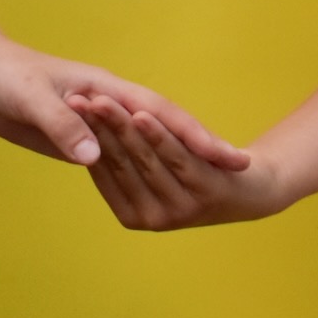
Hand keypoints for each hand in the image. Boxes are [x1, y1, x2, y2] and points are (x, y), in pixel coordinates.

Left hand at [0, 34, 251, 171]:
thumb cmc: (2, 74)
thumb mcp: (29, 98)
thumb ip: (63, 125)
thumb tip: (95, 158)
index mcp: (107, 88)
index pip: (163, 114)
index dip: (198, 137)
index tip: (231, 158)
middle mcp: (108, 103)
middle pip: (165, 129)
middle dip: (201, 149)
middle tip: (239, 172)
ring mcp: (95, 119)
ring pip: (146, 143)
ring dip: (176, 159)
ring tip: (209, 180)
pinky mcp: (77, 135)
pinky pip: (119, 154)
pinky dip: (141, 167)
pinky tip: (153, 184)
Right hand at [77, 94, 277, 228]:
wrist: (253, 190)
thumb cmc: (193, 173)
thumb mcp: (151, 169)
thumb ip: (120, 159)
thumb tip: (78, 132)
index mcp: (131, 214)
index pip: (103, 171)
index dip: (85, 138)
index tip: (63, 108)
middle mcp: (153, 217)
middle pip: (121, 163)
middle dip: (97, 129)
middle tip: (75, 100)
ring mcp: (181, 209)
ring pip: (145, 159)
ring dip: (122, 128)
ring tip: (101, 102)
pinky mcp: (207, 195)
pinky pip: (177, 158)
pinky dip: (159, 135)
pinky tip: (142, 114)